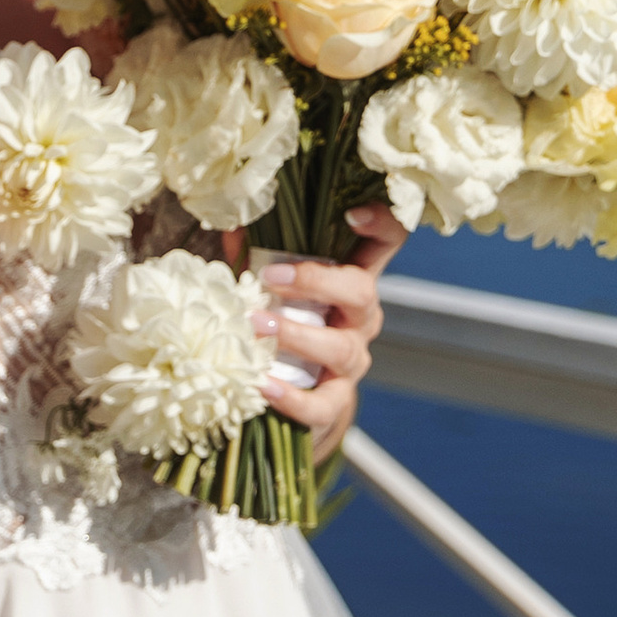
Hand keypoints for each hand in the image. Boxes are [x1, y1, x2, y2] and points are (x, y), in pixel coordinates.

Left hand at [254, 198, 402, 444]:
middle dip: (317, 282)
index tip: (352, 213)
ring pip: (341, 348)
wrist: (297, 393)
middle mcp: (360, 318)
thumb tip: (230, 226)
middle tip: (270, 278)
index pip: (386, 242)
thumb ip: (253, 254)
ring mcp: (352, 360)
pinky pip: (323, 403)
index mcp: (352, 278)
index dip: (381, 224)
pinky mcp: (336, 401)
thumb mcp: (270, 284)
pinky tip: (263, 384)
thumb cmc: (284, 320)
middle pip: (362, 291)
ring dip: (296, 336)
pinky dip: (293, 397)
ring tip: (256, 327)